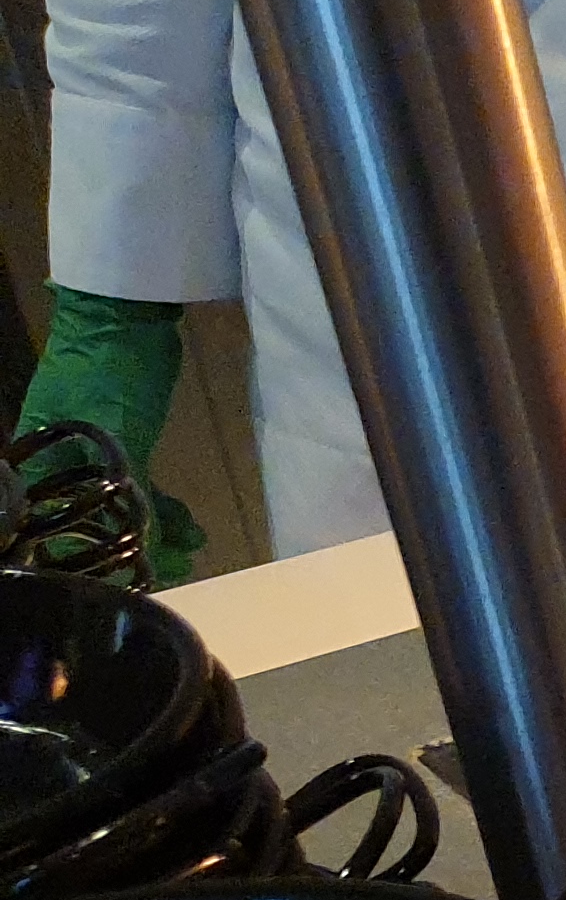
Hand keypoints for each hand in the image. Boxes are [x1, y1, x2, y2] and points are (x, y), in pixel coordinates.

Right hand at [18, 287, 205, 583]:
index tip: (112, 585)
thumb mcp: (114, 429)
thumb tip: (142, 540)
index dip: (80, 558)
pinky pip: (140, 486)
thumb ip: (123, 484)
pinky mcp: (125, 440)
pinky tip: (190, 531)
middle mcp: (60, 460)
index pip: (51, 522)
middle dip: (121, 552)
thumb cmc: (108, 369)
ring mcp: (92, 451)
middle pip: (86, 518)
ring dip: (151, 533)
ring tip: (186, 559)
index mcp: (41, 457)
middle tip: (158, 579)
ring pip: (118, 505)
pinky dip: (164, 509)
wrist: (127, 314)